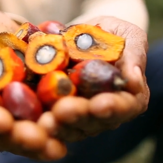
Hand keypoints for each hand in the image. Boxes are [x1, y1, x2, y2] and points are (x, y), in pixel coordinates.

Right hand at [0, 8, 67, 159]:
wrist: (6, 31)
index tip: (3, 121)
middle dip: (16, 139)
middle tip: (37, 139)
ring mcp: (3, 121)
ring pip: (16, 141)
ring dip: (35, 147)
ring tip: (54, 148)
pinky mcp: (27, 120)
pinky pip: (37, 133)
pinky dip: (50, 139)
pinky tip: (63, 145)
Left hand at [38, 16, 149, 141]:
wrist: (84, 34)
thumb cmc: (114, 34)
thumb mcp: (128, 36)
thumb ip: (134, 56)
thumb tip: (134, 80)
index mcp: (130, 98)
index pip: (126, 107)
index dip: (113, 108)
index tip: (99, 105)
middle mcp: (106, 114)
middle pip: (94, 122)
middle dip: (78, 116)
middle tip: (63, 111)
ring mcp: (81, 118)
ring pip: (71, 128)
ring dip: (58, 125)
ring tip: (44, 120)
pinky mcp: (57, 114)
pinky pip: (50, 120)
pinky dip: (39, 119)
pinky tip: (28, 116)